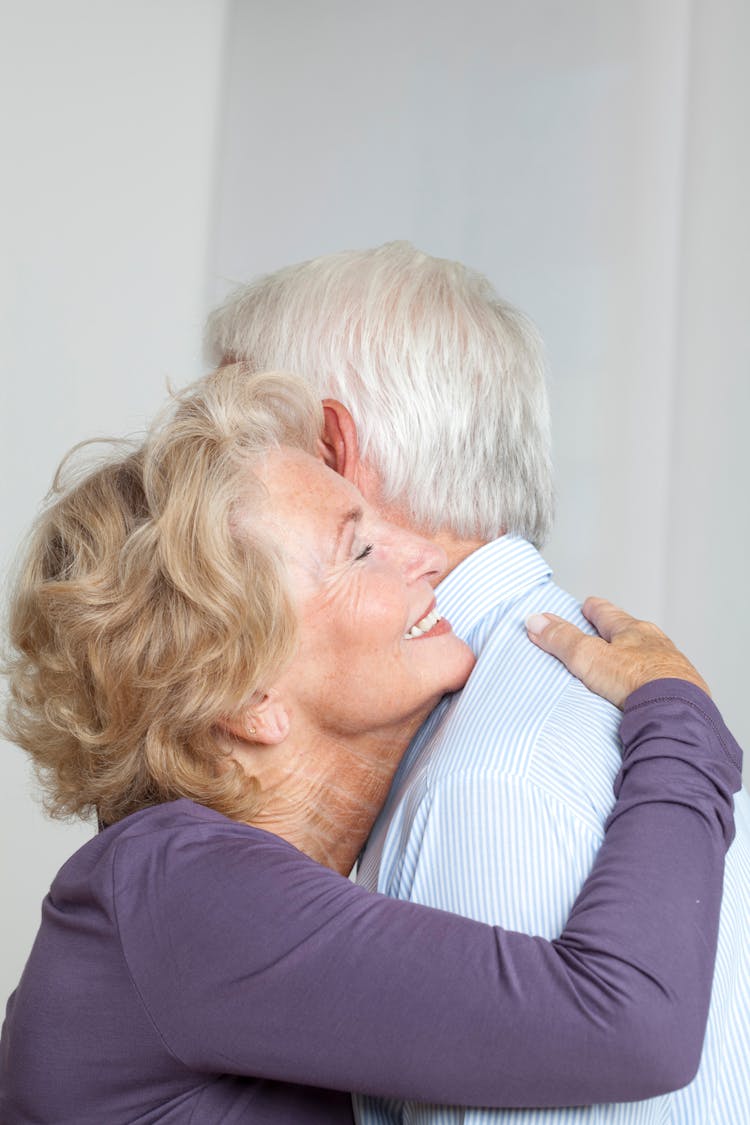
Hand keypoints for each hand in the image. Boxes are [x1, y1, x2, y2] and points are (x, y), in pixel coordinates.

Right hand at [525, 596, 710, 708]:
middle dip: (617, 631)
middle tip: (606, 630)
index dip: (595, 609)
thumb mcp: (589, 657)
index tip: (588, 604)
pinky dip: (649, 679)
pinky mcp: (682, 689)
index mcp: (633, 630)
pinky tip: (645, 690)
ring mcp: (671, 666)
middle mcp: (655, 644)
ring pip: (649, 654)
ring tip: (625, 662)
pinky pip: (661, 678)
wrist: (677, 711)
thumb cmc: (636, 680)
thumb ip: (562, 640)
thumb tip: (536, 621)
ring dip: (636, 656)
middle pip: (631, 632)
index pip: (608, 614)